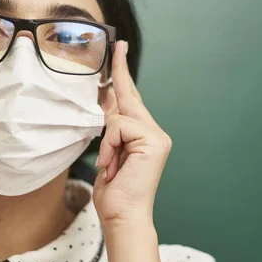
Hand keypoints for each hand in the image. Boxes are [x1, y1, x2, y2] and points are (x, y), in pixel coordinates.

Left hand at [92, 40, 171, 228]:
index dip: (122, 75)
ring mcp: (156, 136)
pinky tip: (113, 165)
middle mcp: (154, 132)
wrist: (123, 215)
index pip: (130, 100)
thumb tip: (104, 103)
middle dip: (121, 71)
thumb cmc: (114, 191)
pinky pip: (119, 127)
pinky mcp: (154, 140)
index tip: (119, 52)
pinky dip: (109, 146)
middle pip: (130, 96)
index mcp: (143, 135)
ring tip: (110, 166)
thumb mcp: (109, 153)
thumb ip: (111, 129)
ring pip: (119, 116)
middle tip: (118, 45)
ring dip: (106, 143)